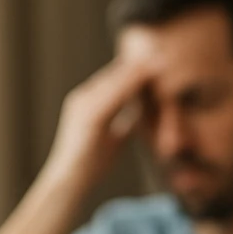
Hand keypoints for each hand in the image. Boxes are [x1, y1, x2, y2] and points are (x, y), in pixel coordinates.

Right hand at [38, 58, 151, 197]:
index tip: (158, 60)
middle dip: (138, 64)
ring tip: (158, 59)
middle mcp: (84, 98)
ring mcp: (83, 105)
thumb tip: (141, 112)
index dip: (136, 70)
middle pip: (114, 75)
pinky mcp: (88, 116)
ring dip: (137, 69)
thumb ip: (125, 121)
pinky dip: (130, 83)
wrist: (70, 182)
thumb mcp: (114, 137)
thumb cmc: (91, 163)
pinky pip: (113, 94)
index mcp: (90, 103)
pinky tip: (146, 76)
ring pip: (114, 80)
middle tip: (162, 52)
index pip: (115, 81)